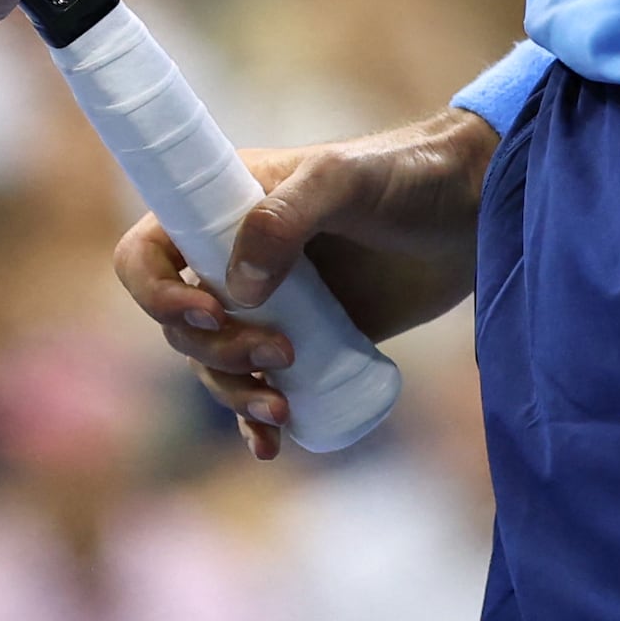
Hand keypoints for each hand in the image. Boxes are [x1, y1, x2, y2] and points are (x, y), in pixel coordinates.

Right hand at [112, 110, 495, 460]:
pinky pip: (258, 390)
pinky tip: (272, 444)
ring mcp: (268, 304)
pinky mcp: (304, 342)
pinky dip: (253, 423)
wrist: (472, 212)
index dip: (155, 293)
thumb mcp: (344, 178)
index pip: (147, 252)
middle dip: (217, 353)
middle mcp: (233, 256)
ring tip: (282, 406)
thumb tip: (236, 287)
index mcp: (223, 205)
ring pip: (215, 366)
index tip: (205, 314)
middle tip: (279, 352)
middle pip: (180, 326)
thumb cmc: (406, 176)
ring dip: (234, 394)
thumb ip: (287, 215)